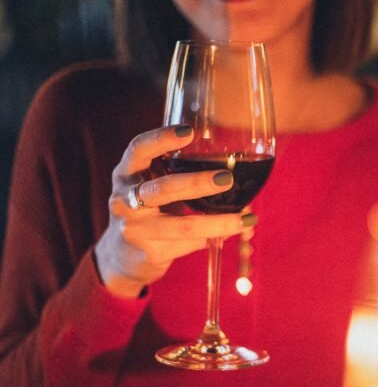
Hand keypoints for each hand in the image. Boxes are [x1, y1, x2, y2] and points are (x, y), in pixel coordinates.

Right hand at [95, 125, 254, 298]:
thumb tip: (232, 166)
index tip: (189, 131)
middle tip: (227, 178)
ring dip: (217, 223)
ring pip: (181, 226)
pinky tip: (229, 234)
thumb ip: (176, 171)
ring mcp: (135, 229)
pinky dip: (212, 238)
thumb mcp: (152, 184)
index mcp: (126, 174)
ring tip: (246, 219)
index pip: (138, 150)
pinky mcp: (149, 253)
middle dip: (197, 183)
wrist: (123, 255)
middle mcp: (124, 200)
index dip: (161, 139)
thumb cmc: (148, 209)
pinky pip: (188, 244)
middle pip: (163, 189)